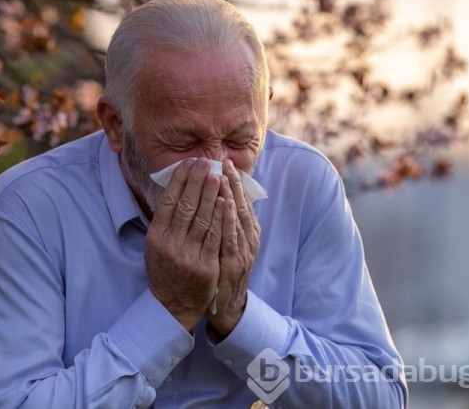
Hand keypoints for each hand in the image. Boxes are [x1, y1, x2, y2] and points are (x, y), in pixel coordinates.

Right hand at [144, 157, 224, 330]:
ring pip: (201, 218)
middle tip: (205, 162)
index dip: (179, 180)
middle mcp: (169, 244)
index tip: (189, 163)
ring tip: (217, 175)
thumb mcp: (156, 245)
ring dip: (210, 194)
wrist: (173, 305)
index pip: (168, 201)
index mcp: (156, 236)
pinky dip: (219, 217)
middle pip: (185, 206)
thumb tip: (176, 190)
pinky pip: (214, 237)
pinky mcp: (205, 266)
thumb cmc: (166, 270)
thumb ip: (165, 222)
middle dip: (196, 181)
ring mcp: (187, 255)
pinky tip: (224, 201)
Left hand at [205, 160, 260, 337]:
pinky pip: (231, 237)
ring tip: (223, 176)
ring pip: (238, 218)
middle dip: (233, 182)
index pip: (242, 201)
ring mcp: (244, 250)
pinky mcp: (236, 263)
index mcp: (247, 232)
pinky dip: (228, 219)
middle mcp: (249, 238)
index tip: (226, 162)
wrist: (226, 306)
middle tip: (224, 162)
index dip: (235, 182)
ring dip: (231, 196)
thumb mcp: (226, 243)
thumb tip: (219, 197)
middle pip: (242, 205)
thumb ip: (225, 222)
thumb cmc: (223, 270)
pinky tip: (224, 205)